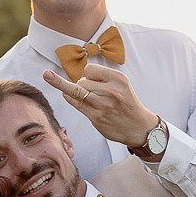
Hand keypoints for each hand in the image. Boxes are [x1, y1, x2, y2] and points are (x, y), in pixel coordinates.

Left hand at [40, 64, 157, 149]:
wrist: (139, 127)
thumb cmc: (127, 104)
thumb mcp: (121, 84)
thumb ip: (102, 78)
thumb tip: (78, 75)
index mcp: (118, 79)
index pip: (90, 69)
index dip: (88, 74)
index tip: (93, 80)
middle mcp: (111, 91)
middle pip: (81, 80)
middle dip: (82, 84)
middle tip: (92, 93)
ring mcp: (103, 105)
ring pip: (76, 90)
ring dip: (72, 90)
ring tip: (56, 80)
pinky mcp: (96, 117)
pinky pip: (75, 103)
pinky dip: (69, 98)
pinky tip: (66, 95)